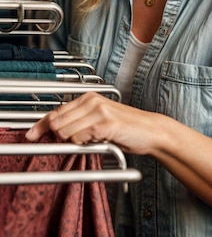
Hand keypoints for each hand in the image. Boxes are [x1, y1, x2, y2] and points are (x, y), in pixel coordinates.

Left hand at [25, 92, 159, 154]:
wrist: (149, 130)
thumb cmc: (125, 127)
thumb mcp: (99, 120)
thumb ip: (78, 122)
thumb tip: (53, 131)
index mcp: (88, 97)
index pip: (56, 111)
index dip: (41, 125)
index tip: (31, 135)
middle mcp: (92, 101)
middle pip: (57, 122)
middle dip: (57, 136)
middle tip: (75, 142)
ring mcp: (99, 111)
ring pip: (66, 132)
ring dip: (73, 142)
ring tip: (91, 141)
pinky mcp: (105, 124)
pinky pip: (80, 138)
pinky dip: (83, 144)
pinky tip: (97, 141)